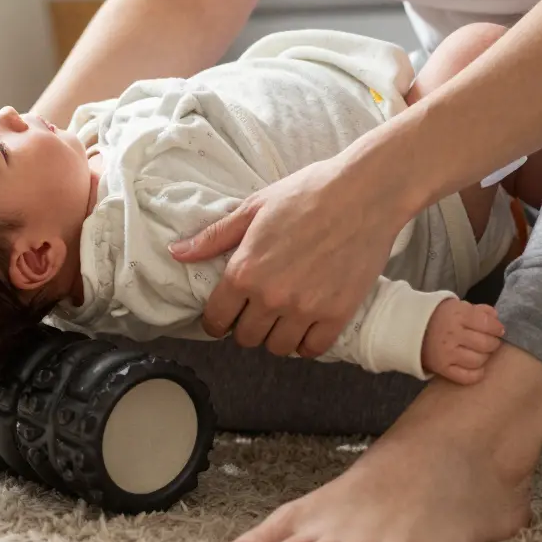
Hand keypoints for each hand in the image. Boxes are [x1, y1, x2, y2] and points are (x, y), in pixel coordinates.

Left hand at [169, 152, 411, 356]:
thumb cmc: (308, 193)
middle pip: (246, 338)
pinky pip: (313, 349)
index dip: (216, 321)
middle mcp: (271, 296)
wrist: (365, 192)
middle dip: (246, 327)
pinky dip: (307, 342)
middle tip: (256, 311)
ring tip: (282, 317)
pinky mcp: (338, 314)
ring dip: (275, 336)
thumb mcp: (254, 208)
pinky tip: (307, 324)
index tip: (223, 317)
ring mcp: (305, 309)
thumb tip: (176, 252)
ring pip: (278, 348)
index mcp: (244, 271)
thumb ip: (214, 237)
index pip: (216, 320)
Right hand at [421, 300, 504, 383]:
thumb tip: (496, 318)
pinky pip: (467, 376)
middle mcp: (452, 334)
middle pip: (486, 344)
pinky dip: (476, 373)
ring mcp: (447, 353)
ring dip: (484, 357)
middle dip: (493, 343)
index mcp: (457, 315)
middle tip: (489, 342)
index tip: (497, 330)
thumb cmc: (437, 316)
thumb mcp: (456, 306)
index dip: (497, 328)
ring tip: (479, 352)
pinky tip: (475, 366)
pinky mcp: (442, 368)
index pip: (488, 324)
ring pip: (479, 360)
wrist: (407, 328)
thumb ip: (478, 310)